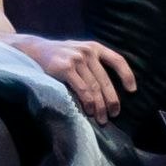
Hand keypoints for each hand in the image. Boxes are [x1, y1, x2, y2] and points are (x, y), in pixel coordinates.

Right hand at [21, 36, 136, 123]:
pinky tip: (88, 111)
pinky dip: (87, 102)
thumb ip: (93, 62)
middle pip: (105, 80)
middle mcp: (88, 51)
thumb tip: (108, 87)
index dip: (127, 76)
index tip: (132, 91)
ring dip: (99, 106)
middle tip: (114, 114)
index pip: (117, 61)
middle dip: (112, 100)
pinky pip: (82, 89)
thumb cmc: (58, 55)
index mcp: (95, 47)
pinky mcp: (65, 68)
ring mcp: (76, 59)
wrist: (33, 49)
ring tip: (102, 118)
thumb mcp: (79, 51)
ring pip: (94, 88)